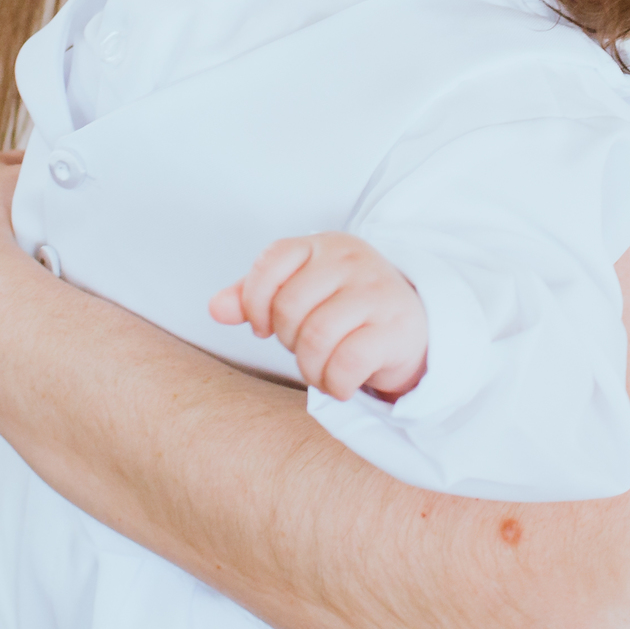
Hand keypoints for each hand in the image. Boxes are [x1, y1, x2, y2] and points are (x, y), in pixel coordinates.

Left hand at [209, 233, 427, 400]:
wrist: (413, 328)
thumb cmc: (345, 310)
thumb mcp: (301, 293)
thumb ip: (255, 296)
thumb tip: (216, 308)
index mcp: (322, 244)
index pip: (271, 262)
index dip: (255, 302)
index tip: (264, 328)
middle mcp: (351, 260)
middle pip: (289, 308)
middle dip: (288, 342)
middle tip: (304, 350)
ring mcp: (376, 292)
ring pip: (316, 339)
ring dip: (310, 369)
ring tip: (320, 370)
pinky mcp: (395, 329)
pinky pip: (346, 363)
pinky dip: (334, 384)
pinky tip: (340, 383)